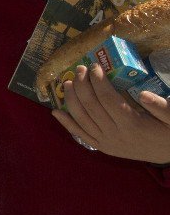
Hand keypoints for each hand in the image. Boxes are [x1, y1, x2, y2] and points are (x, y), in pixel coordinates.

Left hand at [52, 63, 169, 162]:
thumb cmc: (169, 130)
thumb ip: (162, 107)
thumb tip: (143, 94)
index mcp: (132, 124)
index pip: (108, 98)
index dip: (98, 81)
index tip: (94, 66)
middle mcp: (115, 134)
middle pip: (91, 106)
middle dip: (82, 84)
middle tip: (80, 68)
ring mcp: (107, 142)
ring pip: (82, 119)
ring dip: (71, 99)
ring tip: (67, 82)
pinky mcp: (103, 148)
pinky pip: (80, 135)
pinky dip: (66, 123)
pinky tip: (55, 112)